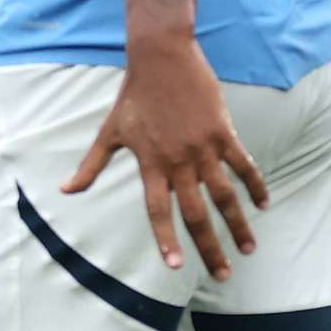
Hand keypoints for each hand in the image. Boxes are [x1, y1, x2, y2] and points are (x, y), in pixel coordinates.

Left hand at [66, 36, 266, 275]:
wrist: (161, 56)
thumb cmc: (133, 95)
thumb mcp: (110, 131)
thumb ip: (91, 165)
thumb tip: (66, 190)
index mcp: (150, 163)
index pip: (158, 210)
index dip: (166, 239)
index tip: (175, 267)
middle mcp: (178, 161)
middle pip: (196, 213)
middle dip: (209, 247)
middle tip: (222, 275)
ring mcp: (203, 148)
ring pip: (225, 196)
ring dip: (238, 225)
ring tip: (248, 249)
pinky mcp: (223, 132)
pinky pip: (244, 165)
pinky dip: (256, 185)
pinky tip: (264, 204)